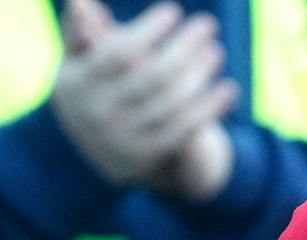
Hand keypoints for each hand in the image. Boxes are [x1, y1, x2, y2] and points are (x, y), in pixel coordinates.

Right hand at [51, 0, 237, 202]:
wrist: (100, 152)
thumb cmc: (93, 88)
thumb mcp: (78, 62)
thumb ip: (81, 31)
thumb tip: (80, 3)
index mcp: (78, 84)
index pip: (119, 53)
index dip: (148, 31)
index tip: (173, 12)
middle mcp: (98, 114)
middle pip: (152, 76)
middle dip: (184, 47)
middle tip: (208, 25)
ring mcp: (123, 139)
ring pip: (171, 102)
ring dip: (200, 74)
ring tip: (216, 52)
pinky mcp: (148, 157)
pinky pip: (184, 129)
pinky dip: (209, 108)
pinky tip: (228, 89)